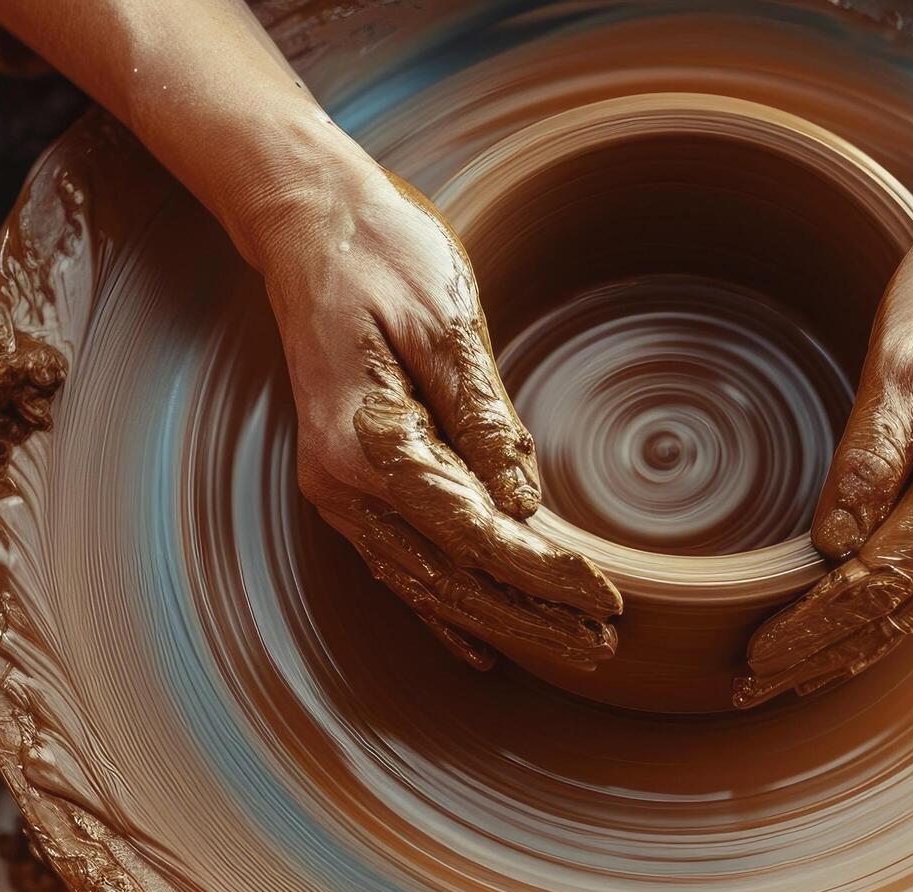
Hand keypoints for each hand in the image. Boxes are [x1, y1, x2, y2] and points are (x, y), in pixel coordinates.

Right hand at [248, 165, 622, 671]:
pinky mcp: (346, 480)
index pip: (476, 533)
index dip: (542, 574)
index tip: (605, 599)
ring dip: (496, 620)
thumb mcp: (448, 324)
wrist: (307, 221)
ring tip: (565, 648)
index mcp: (369, 444)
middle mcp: (343, 484)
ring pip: (425, 580)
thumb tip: (522, 504)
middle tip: (603, 647)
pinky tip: (478, 642)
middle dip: (530, 617)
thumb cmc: (382, 254)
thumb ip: (484, 419)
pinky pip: (399, 561)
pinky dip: (441, 607)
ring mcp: (337, 488)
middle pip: (451, 576)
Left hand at [739, 183, 912, 704]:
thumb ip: (870, 452)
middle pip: (904, 609)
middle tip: (747, 692)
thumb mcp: (909, 351)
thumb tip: (831, 545)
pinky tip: (852, 626)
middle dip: (825, 654)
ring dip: (856, 640)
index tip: (753, 662)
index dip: (812, 627)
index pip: (880, 581)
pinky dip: (894, 603)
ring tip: (788, 676)